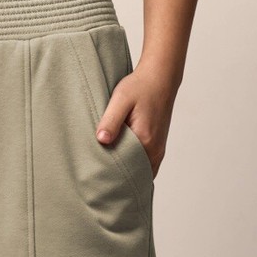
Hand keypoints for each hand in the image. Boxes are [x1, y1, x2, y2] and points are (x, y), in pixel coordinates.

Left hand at [95, 63, 177, 178]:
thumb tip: (101, 140)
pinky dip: (135, 168)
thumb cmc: (139, 87)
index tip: (96, 177)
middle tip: (98, 179)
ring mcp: (158, 149)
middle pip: (134, 175)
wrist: (160, 77)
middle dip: (118, 179)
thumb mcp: (120, 100)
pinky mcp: (158, 146)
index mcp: (145, 140)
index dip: (111, 175)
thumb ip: (111, 121)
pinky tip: (121, 165)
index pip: (126, 170)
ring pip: (141, 172)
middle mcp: (155, 149)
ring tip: (108, 173)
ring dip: (128, 173)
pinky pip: (147, 166)